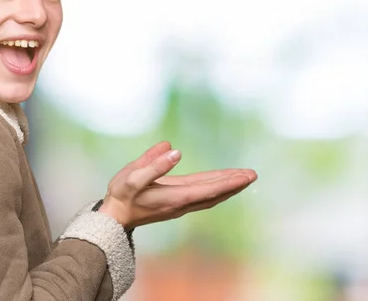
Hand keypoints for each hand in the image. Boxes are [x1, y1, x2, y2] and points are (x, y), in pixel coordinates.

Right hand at [98, 141, 256, 229]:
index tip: (245, 176)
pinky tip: (223, 183)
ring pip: (210, 195)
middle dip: (234, 184)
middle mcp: (181, 204)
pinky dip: (217, 188)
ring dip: (228, 187)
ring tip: (245, 177)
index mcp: (174, 198)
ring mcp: (180, 205)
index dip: (228, 182)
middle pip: (214, 194)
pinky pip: (203, 195)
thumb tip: (174, 150)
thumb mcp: (132, 177)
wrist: (114, 217)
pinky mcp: (177, 202)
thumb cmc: (121, 195)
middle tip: (253, 174)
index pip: (208, 189)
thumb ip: (153, 164)